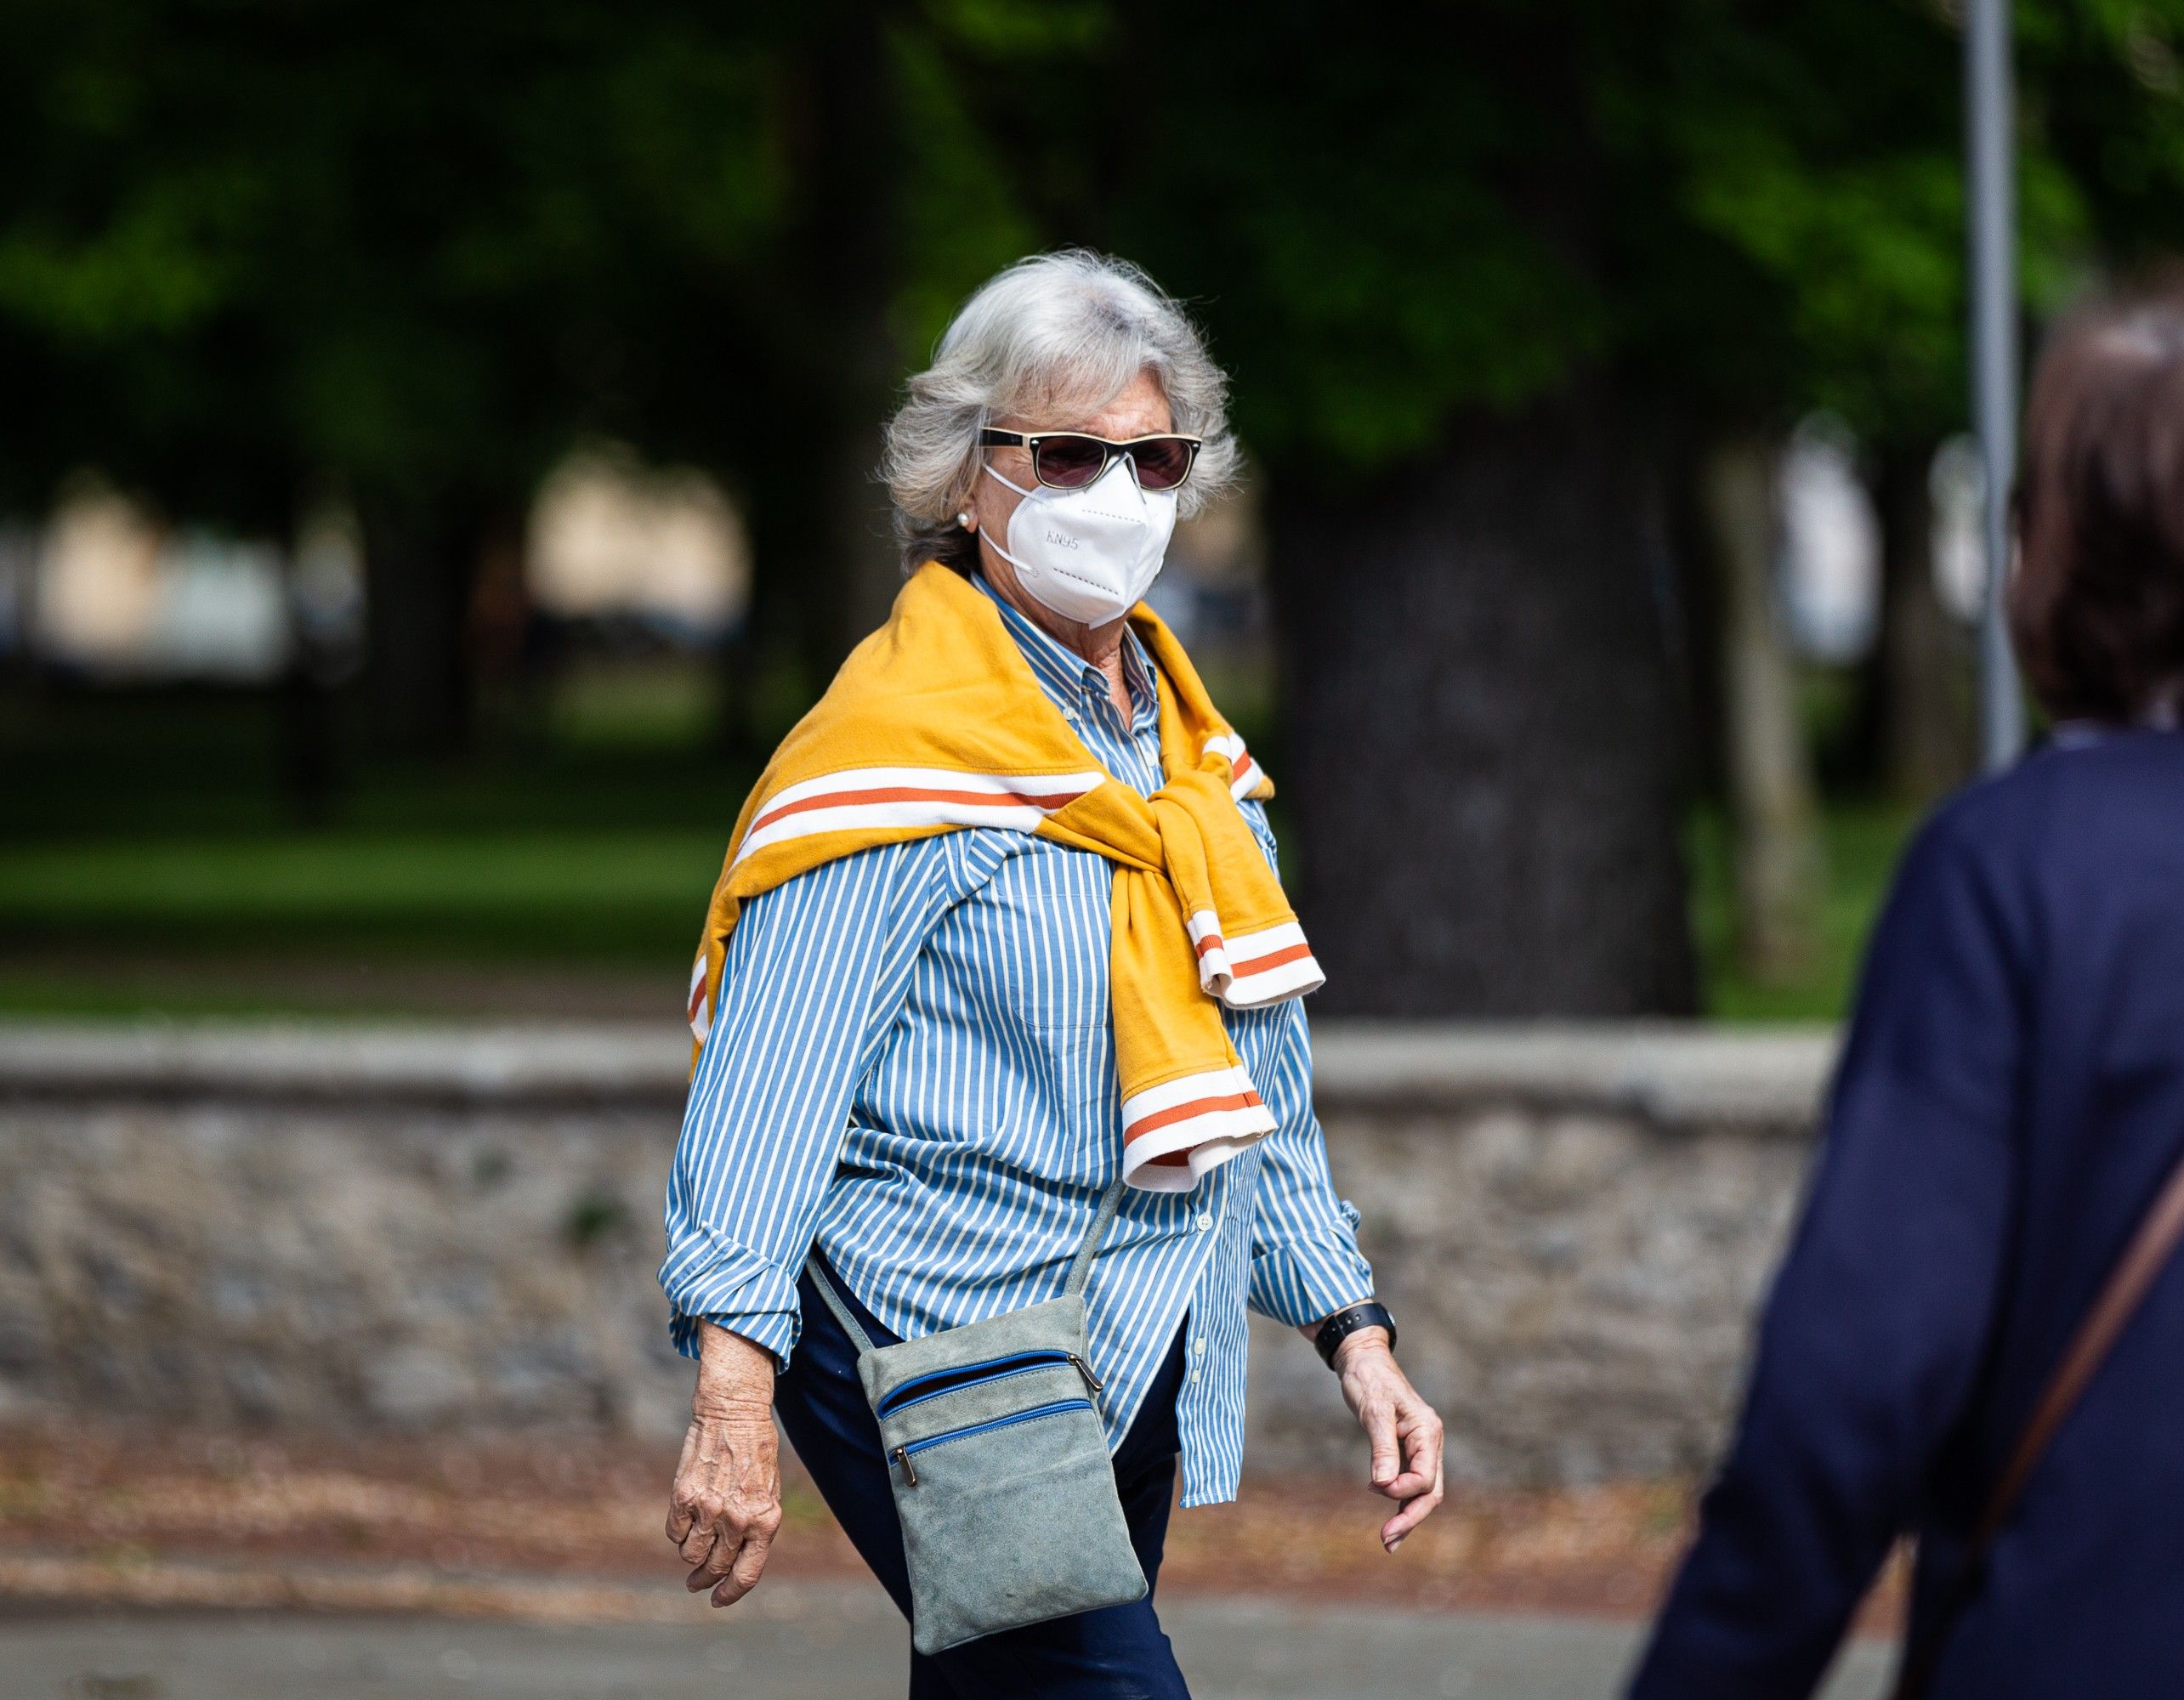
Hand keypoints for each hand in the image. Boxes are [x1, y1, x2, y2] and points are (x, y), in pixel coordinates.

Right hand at [665, 1323, 781, 1606]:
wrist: (734, 1412)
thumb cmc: (756, 1453)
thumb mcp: (769, 1493)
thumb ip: (756, 1528)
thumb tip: (736, 1563)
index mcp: (765, 1521)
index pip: (746, 1575)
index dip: (730, 1594)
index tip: (718, 1600)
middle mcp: (737, 1520)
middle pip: (715, 1569)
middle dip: (705, 1580)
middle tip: (697, 1583)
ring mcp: (708, 1509)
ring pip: (690, 1555)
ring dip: (691, 1555)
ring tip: (695, 1542)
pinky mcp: (683, 1497)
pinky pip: (674, 1533)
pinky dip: (678, 1532)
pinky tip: (686, 1519)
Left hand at [1319, 1324, 1444, 1551]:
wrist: (1361, 1358)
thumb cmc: (1368, 1379)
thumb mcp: (1374, 1411)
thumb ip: (1382, 1448)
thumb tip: (1385, 1485)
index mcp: (1428, 1431)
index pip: (1425, 1477)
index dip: (1401, 1491)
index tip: (1374, 1487)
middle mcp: (1429, 1442)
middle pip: (1429, 1491)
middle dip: (1410, 1518)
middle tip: (1386, 1540)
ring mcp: (1419, 1447)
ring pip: (1421, 1491)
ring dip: (1405, 1516)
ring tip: (1387, 1543)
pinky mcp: (1404, 1450)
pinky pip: (1408, 1483)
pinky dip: (1398, 1503)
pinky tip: (1390, 1524)